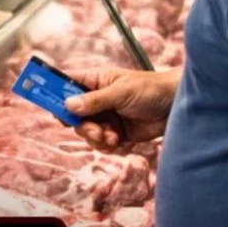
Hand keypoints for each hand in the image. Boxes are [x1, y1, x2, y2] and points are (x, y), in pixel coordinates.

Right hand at [64, 66, 179, 151]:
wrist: (177, 107)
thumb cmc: (151, 90)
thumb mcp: (121, 92)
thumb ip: (95, 100)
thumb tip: (68, 105)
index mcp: (96, 81)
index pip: (67, 84)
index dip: (55, 93)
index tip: (50, 105)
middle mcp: (97, 99)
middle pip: (73, 114)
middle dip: (81, 124)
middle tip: (94, 130)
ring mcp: (106, 117)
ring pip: (86, 131)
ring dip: (95, 137)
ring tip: (112, 137)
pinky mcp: (116, 133)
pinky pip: (100, 143)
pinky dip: (105, 145)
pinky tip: (118, 141)